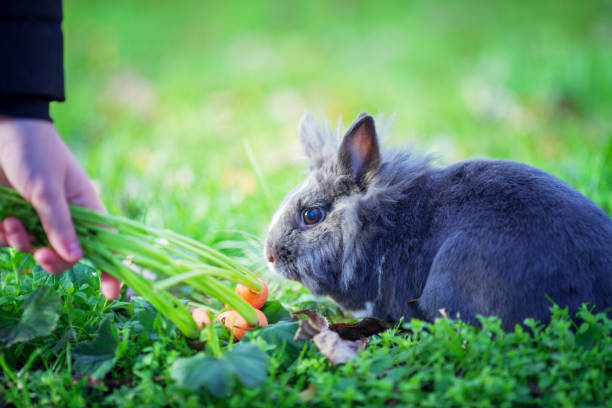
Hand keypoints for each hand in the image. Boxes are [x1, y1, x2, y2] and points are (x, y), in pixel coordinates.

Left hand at [0, 118, 120, 299]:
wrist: (0, 127)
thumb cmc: (33, 151)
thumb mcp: (47, 188)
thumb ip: (59, 224)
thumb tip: (76, 259)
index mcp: (85, 206)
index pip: (105, 243)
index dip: (111, 268)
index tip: (111, 293)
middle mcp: (64, 217)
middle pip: (65, 256)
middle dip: (52, 260)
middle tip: (39, 255)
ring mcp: (37, 218)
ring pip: (34, 249)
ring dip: (21, 241)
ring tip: (11, 221)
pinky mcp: (12, 216)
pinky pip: (9, 241)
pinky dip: (3, 236)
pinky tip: (2, 219)